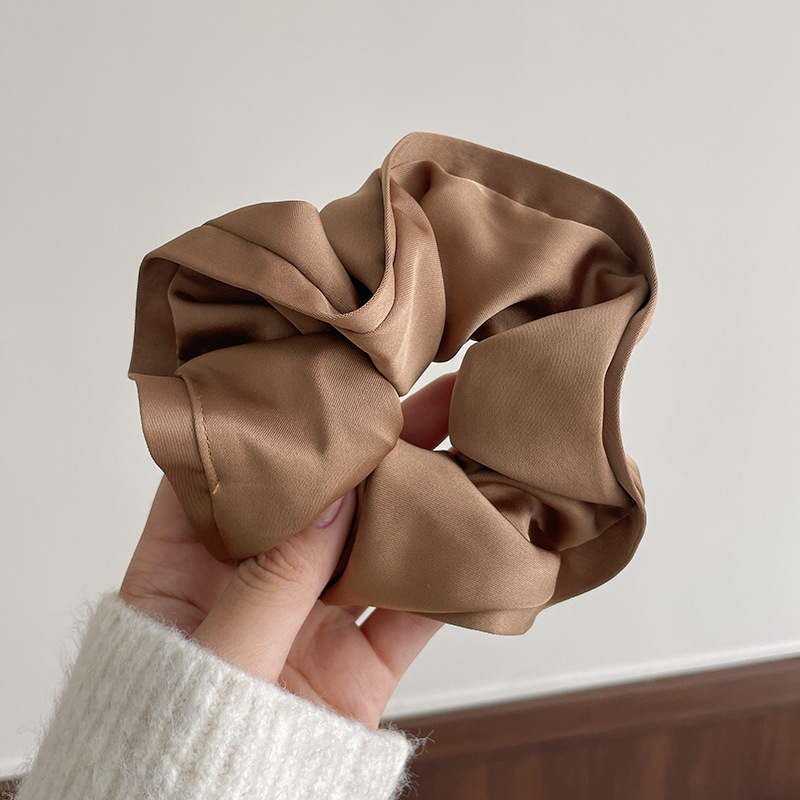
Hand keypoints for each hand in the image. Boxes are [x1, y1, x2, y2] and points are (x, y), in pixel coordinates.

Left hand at [120, 371, 457, 729]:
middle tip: (416, 390)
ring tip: (468, 440)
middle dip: (370, 441)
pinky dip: (451, 575)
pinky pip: (413, 609)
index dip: (270, 414)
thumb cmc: (174, 744)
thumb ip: (273, 578)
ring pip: (376, 539)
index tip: (316, 368)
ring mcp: (313, 615)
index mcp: (191, 562)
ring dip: (423, 494)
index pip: (229, 465)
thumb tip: (335, 494)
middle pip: (320, 492)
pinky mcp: (359, 660)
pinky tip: (487, 531)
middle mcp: (258, 576)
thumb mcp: (215, 655)